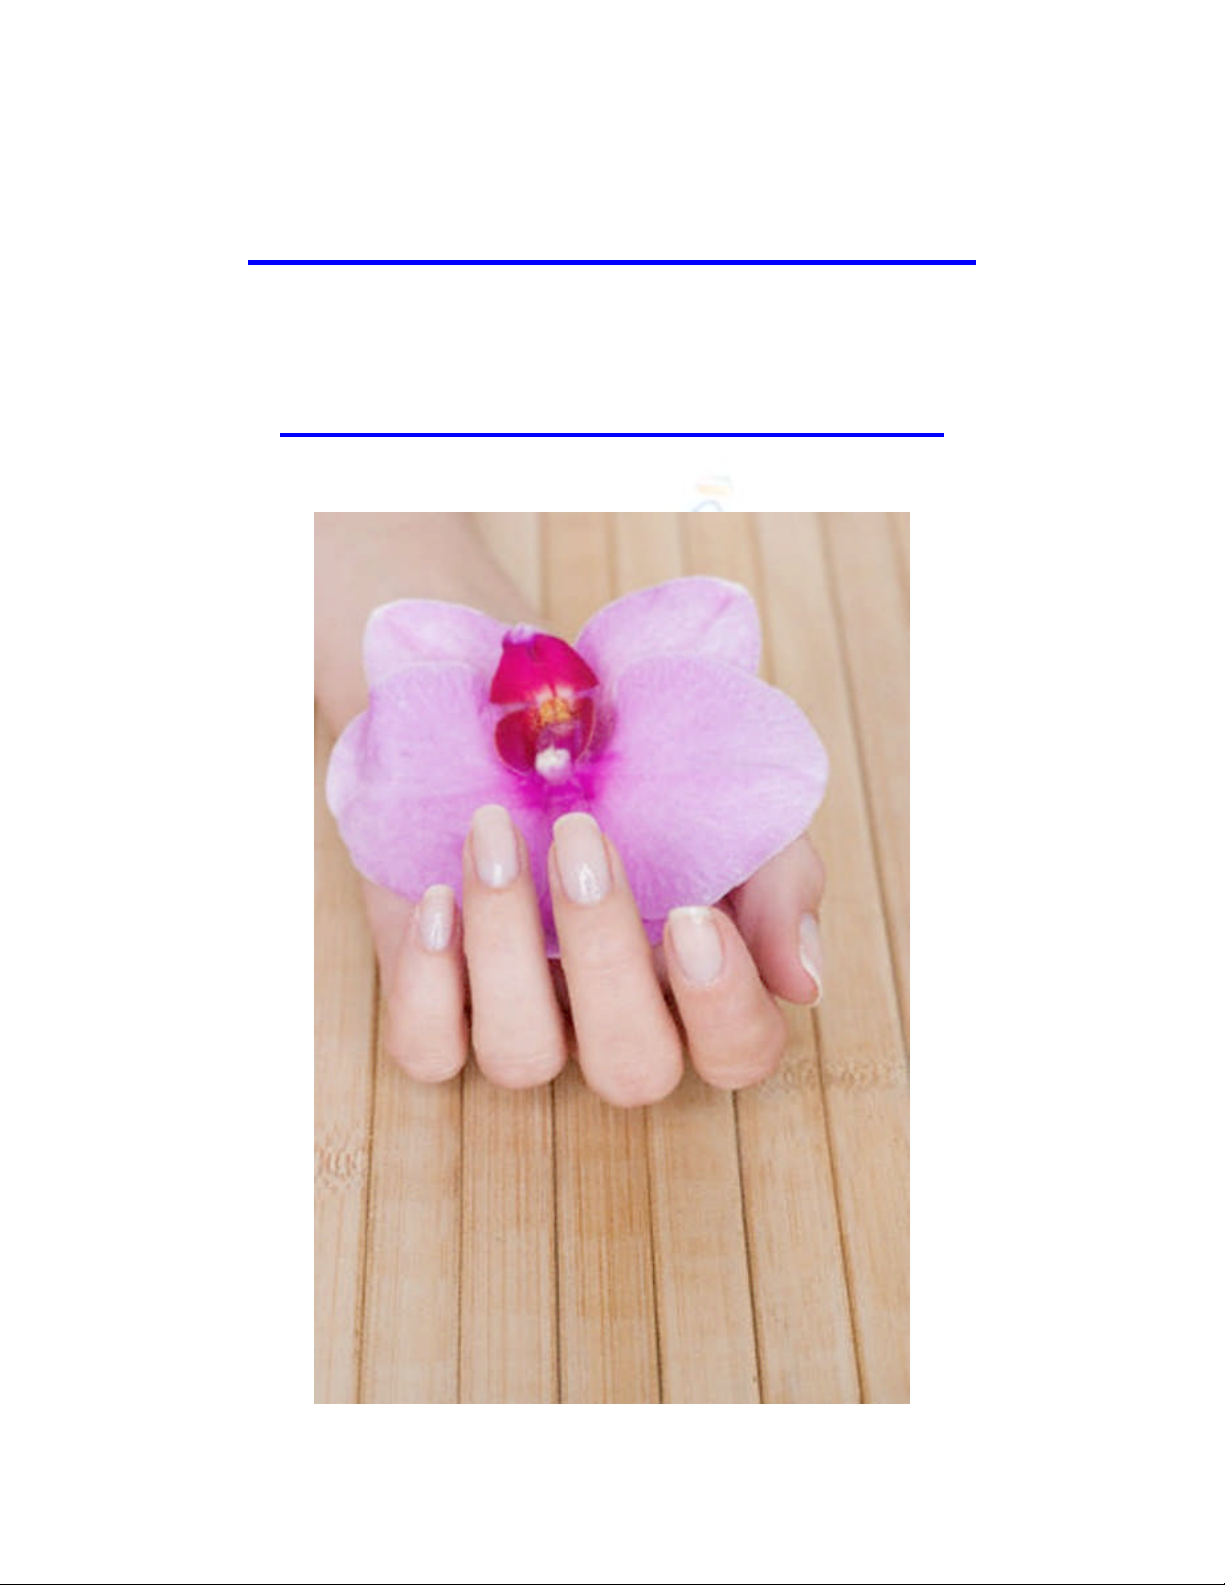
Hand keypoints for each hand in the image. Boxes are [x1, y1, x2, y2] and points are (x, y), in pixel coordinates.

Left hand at [362, 805, 825, 1106]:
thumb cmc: (645, 767)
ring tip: (494, 833)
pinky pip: (425, 1048)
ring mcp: (523, 1017)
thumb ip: (778, 885)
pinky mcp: (435, 1000)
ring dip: (505, 945)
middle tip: (580, 835)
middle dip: (607, 957)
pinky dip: (426, 983)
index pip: (737, 1053)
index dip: (723, 1007)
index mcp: (698, 986)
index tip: (695, 912)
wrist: (519, 705)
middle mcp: (612, 1020)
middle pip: (631, 1069)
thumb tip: (801, 984)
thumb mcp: (731, 805)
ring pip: (520, 1057)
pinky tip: (435, 897)